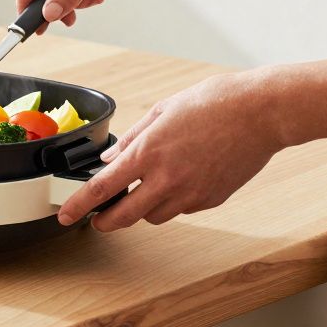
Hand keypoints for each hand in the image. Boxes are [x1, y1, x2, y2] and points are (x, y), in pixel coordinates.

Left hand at [57, 71, 287, 230]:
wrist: (261, 113)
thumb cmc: (214, 103)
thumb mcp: (162, 111)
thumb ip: (132, 138)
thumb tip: (110, 159)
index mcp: (148, 152)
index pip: (102, 188)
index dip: (78, 205)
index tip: (65, 215)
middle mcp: (166, 179)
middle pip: (123, 216)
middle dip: (104, 222)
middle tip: (97, 220)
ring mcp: (190, 193)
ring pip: (152, 217)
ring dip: (140, 211)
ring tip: (141, 192)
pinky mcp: (211, 200)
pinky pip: (181, 210)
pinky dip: (171, 203)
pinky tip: (177, 182)